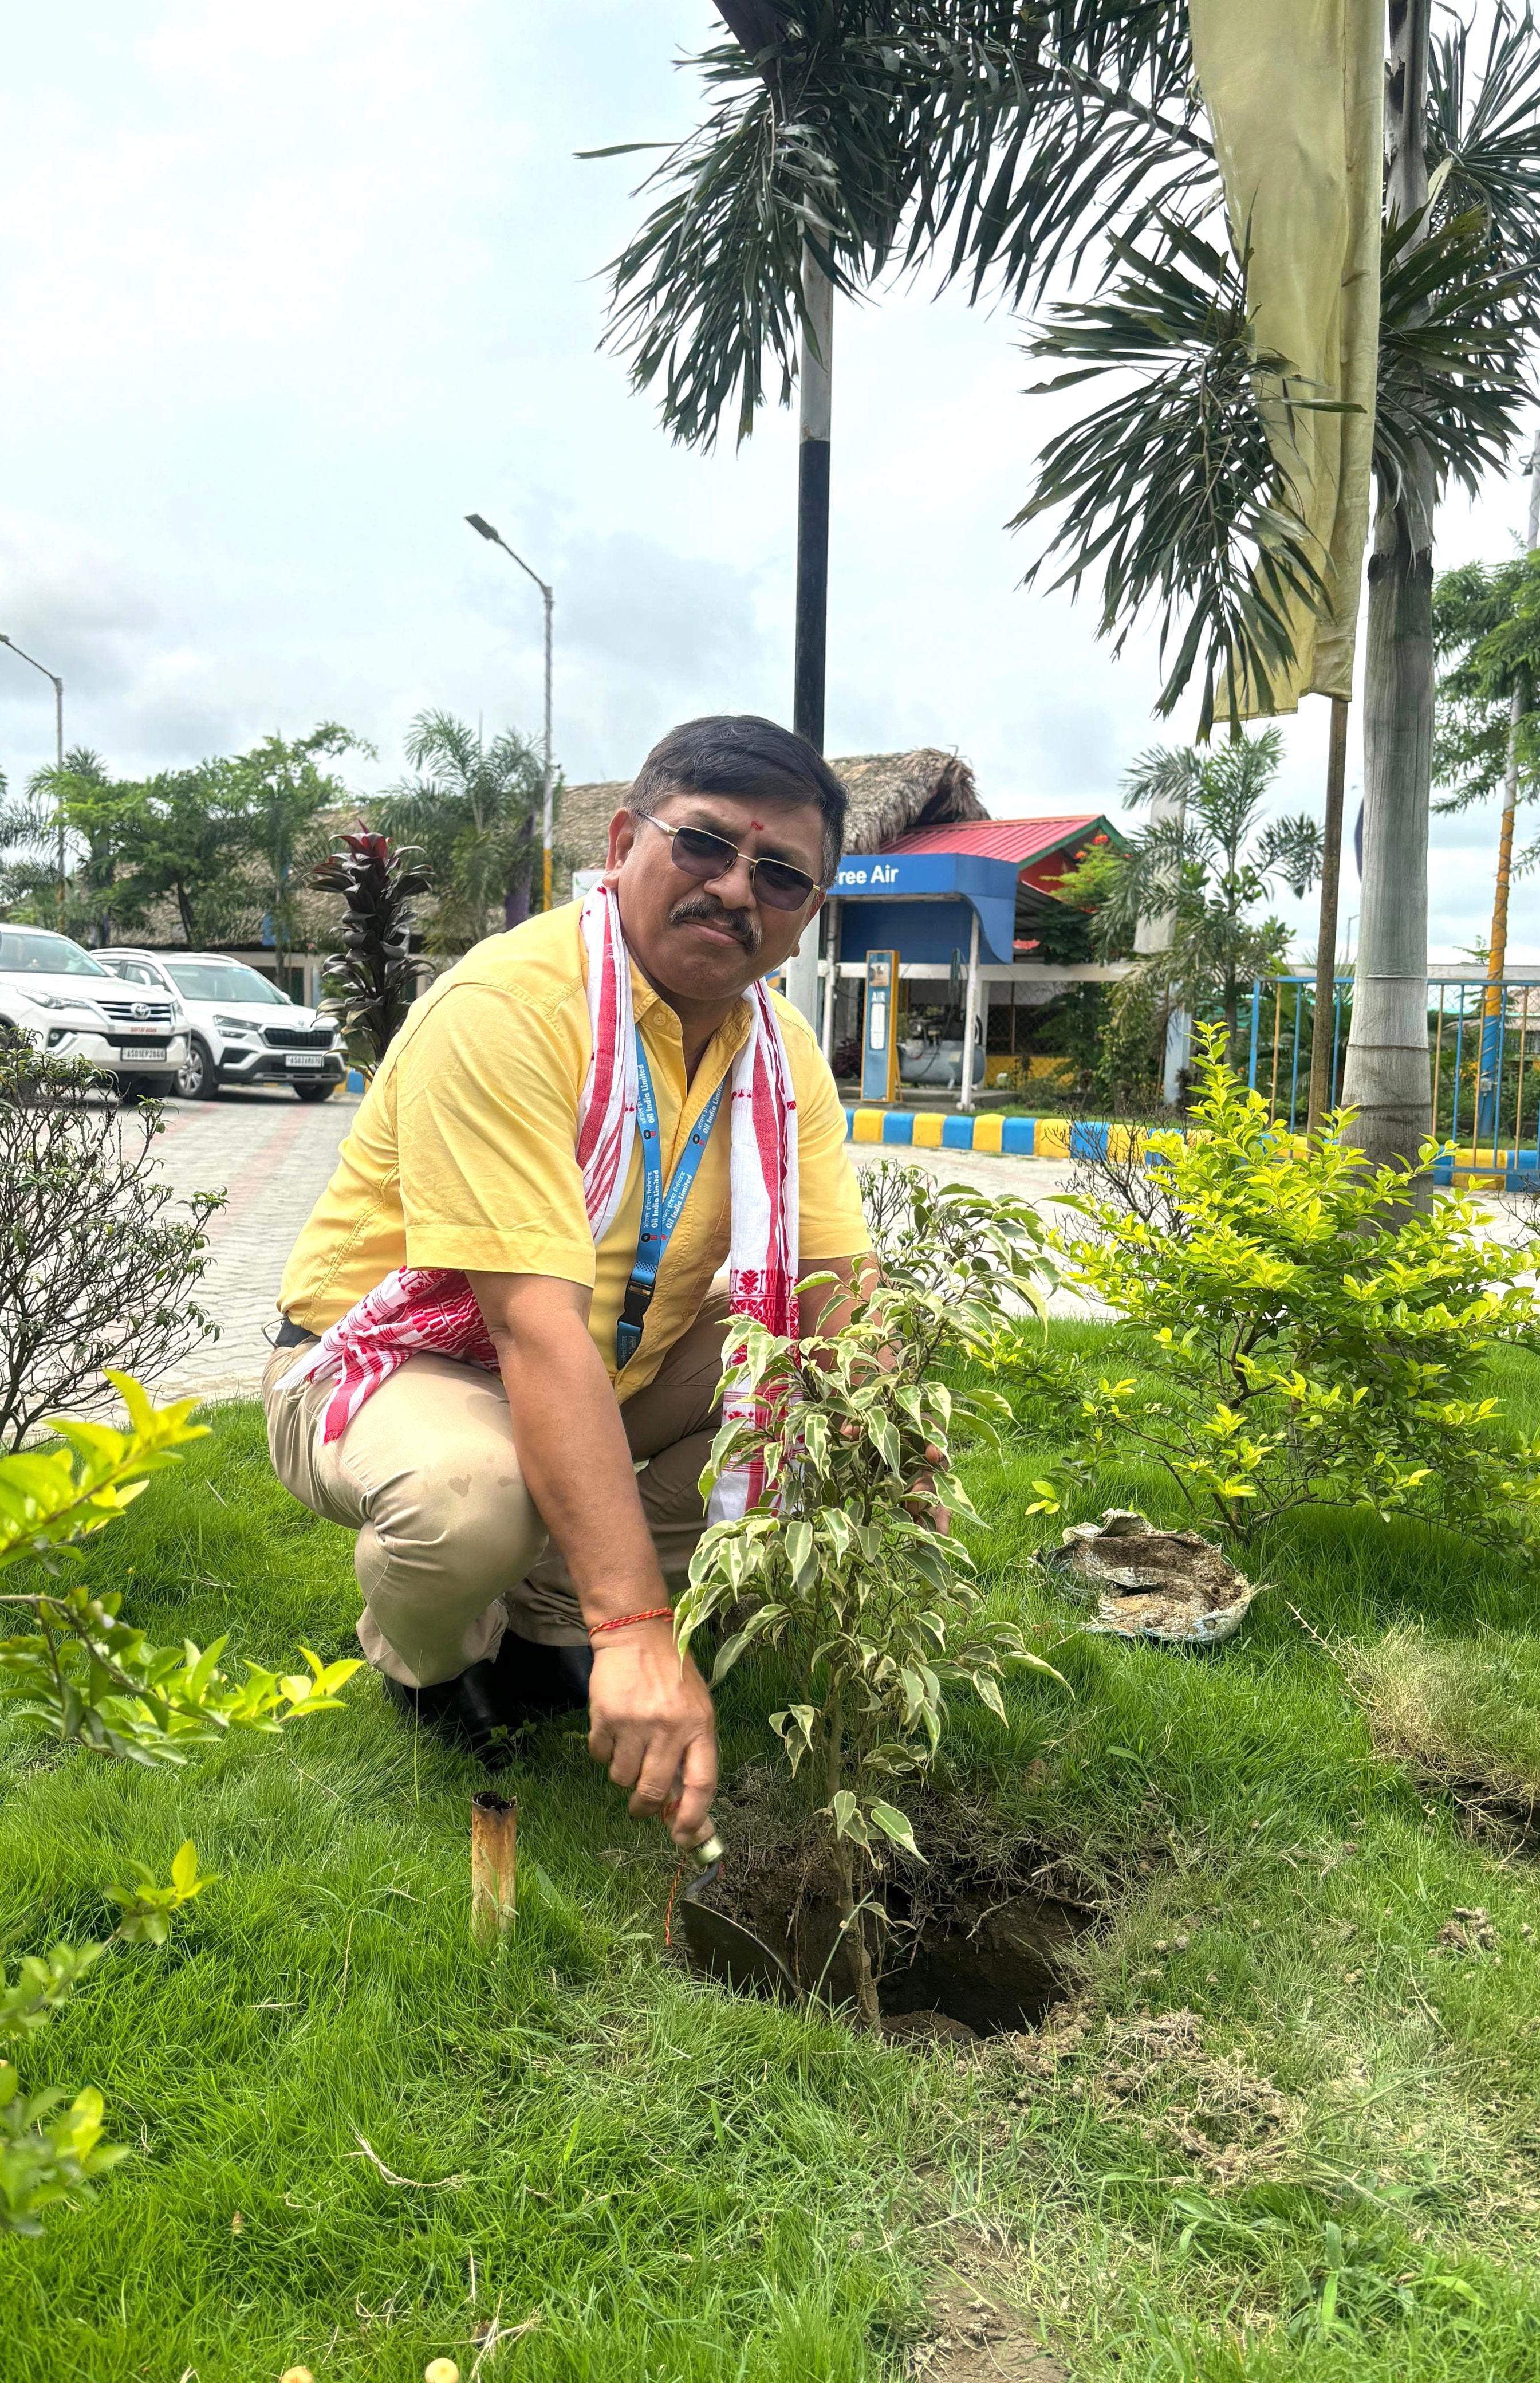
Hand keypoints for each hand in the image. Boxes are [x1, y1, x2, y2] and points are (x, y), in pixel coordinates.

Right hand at [586, 1622, 717, 1846]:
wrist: (636, 1634)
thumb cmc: (672, 1676)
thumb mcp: (696, 1710)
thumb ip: (691, 1753)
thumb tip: (680, 1805)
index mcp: (700, 1727)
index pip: (702, 1784)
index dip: (693, 1818)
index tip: (682, 1836)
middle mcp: (670, 1727)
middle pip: (654, 1790)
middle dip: (645, 1807)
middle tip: (641, 1807)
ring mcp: (635, 1723)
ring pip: (622, 1778)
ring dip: (623, 1772)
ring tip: (629, 1745)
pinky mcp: (605, 1717)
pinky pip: (599, 1756)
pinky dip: (604, 1751)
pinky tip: (613, 1728)